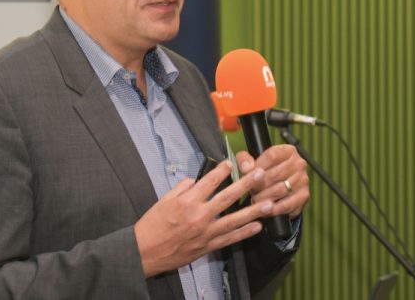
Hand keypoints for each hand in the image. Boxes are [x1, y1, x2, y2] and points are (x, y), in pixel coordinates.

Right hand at [134, 160, 275, 277]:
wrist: (145, 251)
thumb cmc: (152, 225)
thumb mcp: (164, 200)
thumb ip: (183, 188)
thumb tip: (198, 181)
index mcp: (187, 201)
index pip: (209, 181)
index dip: (222, 170)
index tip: (231, 163)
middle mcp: (199, 215)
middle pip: (227, 197)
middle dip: (246, 185)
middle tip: (261, 175)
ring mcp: (205, 232)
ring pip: (234, 220)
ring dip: (253, 211)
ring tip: (269, 203)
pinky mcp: (207, 246)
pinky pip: (230, 239)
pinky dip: (244, 233)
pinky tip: (257, 226)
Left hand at [235, 144, 309, 219]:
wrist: (278, 186)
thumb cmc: (263, 171)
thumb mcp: (251, 161)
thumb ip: (245, 160)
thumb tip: (247, 168)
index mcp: (287, 151)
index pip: (272, 156)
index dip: (258, 166)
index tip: (248, 175)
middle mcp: (299, 163)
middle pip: (276, 174)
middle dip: (259, 185)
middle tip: (250, 192)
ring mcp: (303, 179)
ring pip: (280, 190)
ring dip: (264, 198)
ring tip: (255, 200)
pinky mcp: (304, 195)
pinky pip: (287, 204)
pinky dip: (273, 209)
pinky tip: (264, 209)